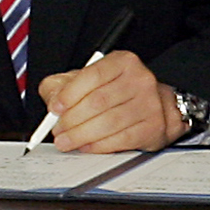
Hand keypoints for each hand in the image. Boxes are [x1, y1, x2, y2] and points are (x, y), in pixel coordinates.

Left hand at [37, 49, 181, 151]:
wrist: (156, 105)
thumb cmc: (119, 91)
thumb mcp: (89, 80)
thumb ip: (64, 85)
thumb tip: (52, 101)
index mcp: (122, 62)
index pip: (92, 75)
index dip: (69, 94)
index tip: (54, 109)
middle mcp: (139, 79)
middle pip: (98, 102)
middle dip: (72, 120)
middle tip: (58, 130)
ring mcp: (149, 103)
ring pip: (109, 123)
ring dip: (82, 135)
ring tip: (67, 141)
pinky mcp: (153, 126)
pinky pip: (121, 139)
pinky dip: (99, 145)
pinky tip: (86, 146)